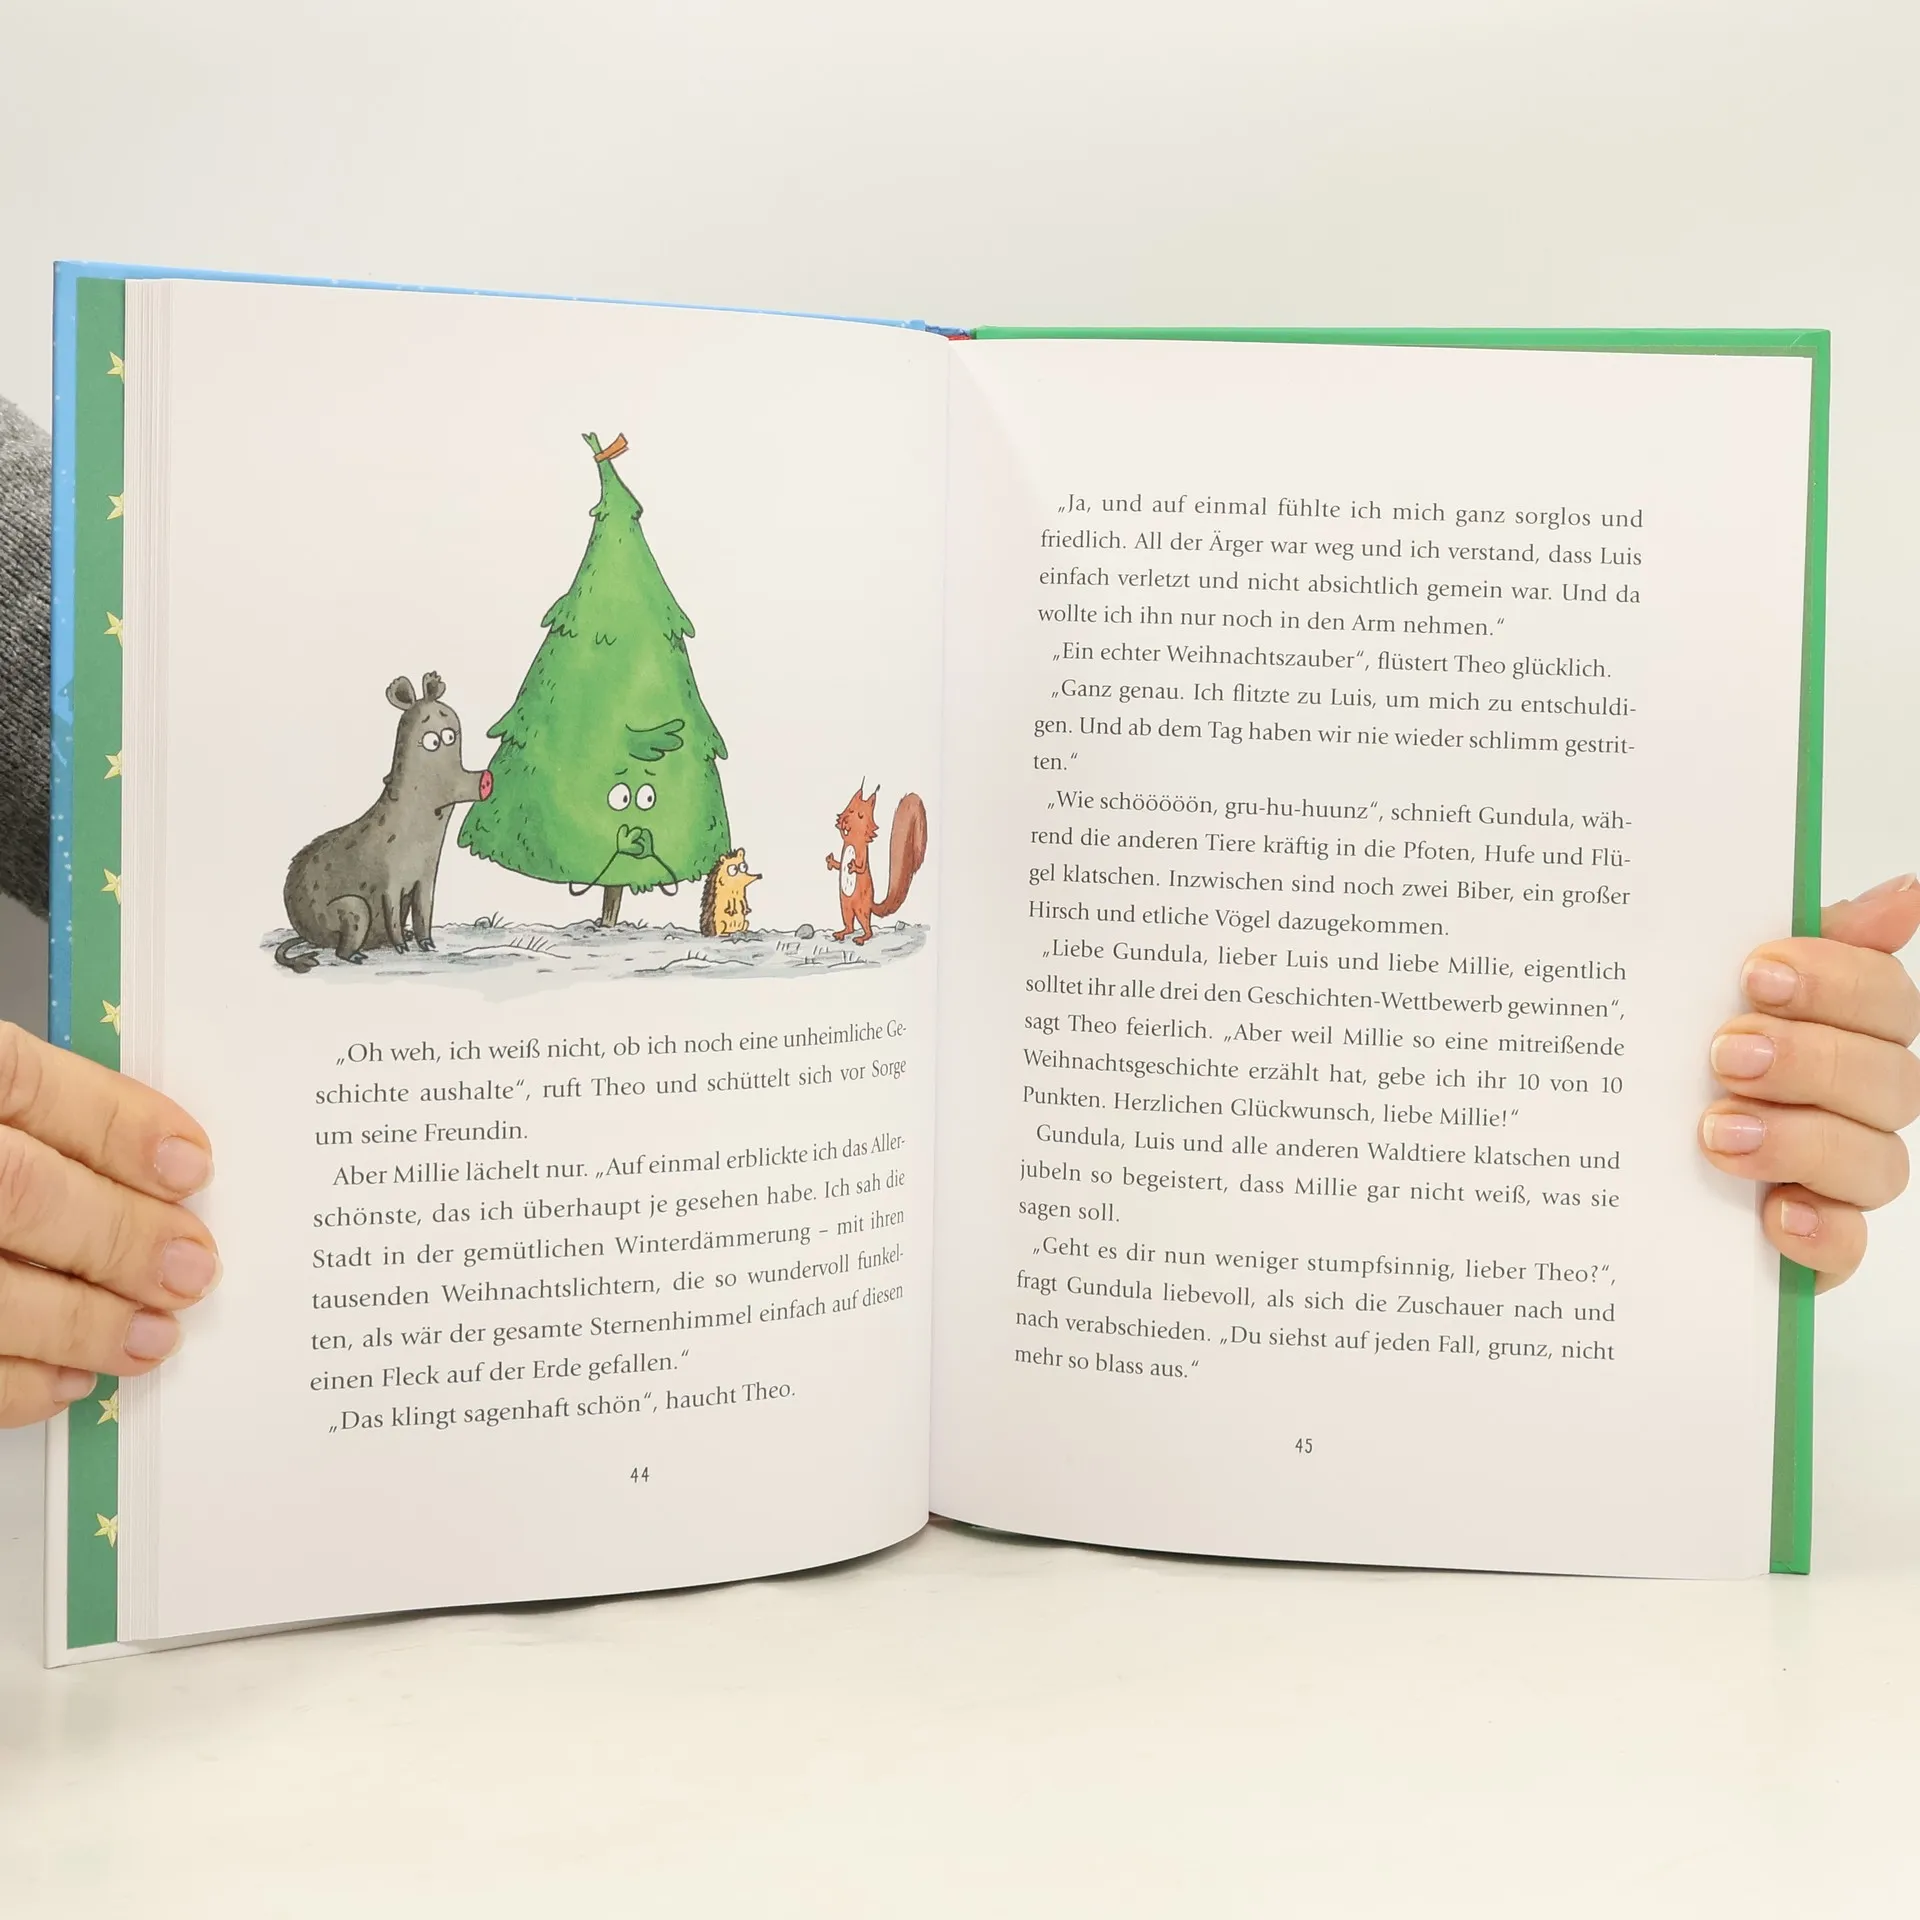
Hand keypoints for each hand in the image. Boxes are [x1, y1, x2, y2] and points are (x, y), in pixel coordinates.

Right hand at [0, 1024, 217, 1425]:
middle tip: (189, 1269)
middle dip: (121, 1237)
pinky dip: (14, 1383)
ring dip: (84, 1323)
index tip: (191, 1165)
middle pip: (18, 1192)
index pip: (18, 1080)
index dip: (119, 1124)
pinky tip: (65, 1379)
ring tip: (150, 1336)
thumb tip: (155, 1161)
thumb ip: (29, 1112)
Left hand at [1702, 874, 1919, 1290]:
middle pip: (1890, 1079)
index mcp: (1840, 1029)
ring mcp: (1838, 1176)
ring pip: (1877, 1162)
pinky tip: (1773, 1213)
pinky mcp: (1815, 1243)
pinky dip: (1818, 1229)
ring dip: (1801, 1141)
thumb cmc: (1672, 1060)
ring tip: (1716, 1132)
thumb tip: (1903, 893)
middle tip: (1725, 1054)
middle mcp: (1853, 1101)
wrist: (1607, 1159)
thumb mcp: (1702, 987)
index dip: (1835, 981)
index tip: (1756, 972)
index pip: (1885, 997)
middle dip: (1810, 1061)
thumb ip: (1787, 941)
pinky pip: (1846, 1245)